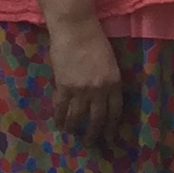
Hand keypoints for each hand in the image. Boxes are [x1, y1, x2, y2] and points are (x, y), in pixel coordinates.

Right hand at [47, 18, 126, 144]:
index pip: (115, 111)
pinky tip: (58, 124)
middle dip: (94, 134)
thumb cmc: (94, 40)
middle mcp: (100, 90)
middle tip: (91, 144)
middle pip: (97, 119)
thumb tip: (99, 97)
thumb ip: (107, 80)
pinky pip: (61, 108)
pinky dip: (59, 118)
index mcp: (114, 83)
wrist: (76, 28)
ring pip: (78, 117)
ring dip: (74, 128)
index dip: (111, 126)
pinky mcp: (64, 86)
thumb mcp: (109, 62)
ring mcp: (81, 89)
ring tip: (71, 133)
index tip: (109, 137)